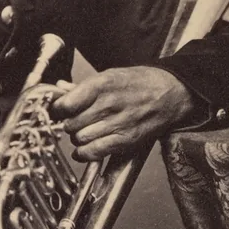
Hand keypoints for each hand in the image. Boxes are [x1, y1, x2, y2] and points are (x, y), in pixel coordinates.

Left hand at [51, 67, 197, 161]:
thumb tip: (60, 89)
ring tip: (83, 132)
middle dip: (68, 124)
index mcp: (102, 84)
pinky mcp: (126, 140)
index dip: (57, 109)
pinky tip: (84, 148)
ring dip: (77, 138)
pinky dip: (84, 153)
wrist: (170, 92)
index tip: (58, 110)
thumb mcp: (110, 76)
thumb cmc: (141, 82)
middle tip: (73, 121)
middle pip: (71, 123)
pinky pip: (94, 152)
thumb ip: (84, 86)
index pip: (66, 103)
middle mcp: (109, 104)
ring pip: (80, 139)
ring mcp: (118, 123)